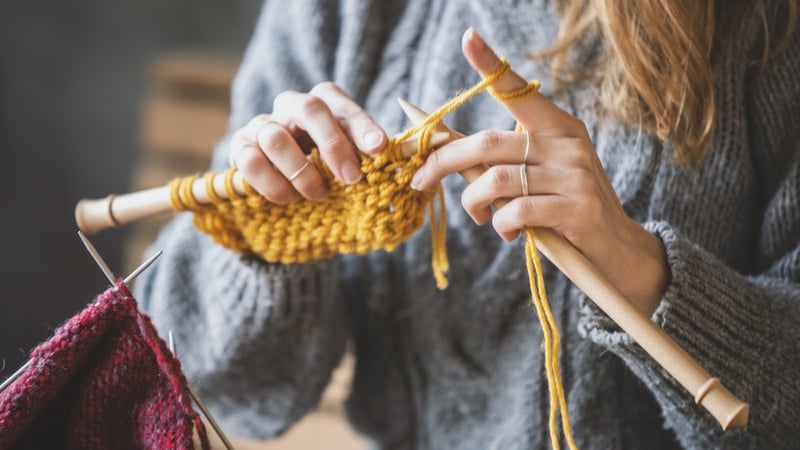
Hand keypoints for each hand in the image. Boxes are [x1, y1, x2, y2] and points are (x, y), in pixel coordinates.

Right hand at [229, 82, 387, 203]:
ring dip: (301, 171)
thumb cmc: (328, 168)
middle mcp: (291, 106)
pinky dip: (273, 184)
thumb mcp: (352, 159)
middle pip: (310, 108)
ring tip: (318, 195)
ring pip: (276, 137)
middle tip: (351, 179)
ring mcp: (262, 125)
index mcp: (324, 102)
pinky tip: (290, 199)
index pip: (342, 105)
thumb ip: (370, 156)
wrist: (287, 185)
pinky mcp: (240, 148)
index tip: (379, 148)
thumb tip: (398, 162)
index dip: (362, 125)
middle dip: (334, 145)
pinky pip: (250, 161)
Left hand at [411, 29, 668, 315]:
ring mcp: (575, 175)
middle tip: (419, 181)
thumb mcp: (538, 176)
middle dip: (443, 162)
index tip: (467, 37)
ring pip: (496, 180)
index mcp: (558, 126)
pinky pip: (517, 211)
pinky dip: (500, 224)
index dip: (491, 65)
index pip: (519, 90)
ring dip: (473, 203)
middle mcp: (568, 143)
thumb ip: (501, 161)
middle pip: (488, 142)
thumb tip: (447, 151)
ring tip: (479, 216)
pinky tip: (506, 232)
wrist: (617, 249)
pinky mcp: (577, 209)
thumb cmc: (566, 208)